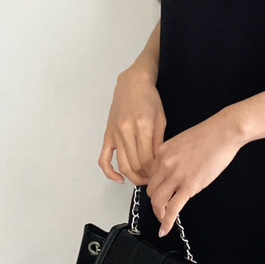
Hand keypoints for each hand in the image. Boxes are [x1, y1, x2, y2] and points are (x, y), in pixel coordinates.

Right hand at [98, 66, 165, 185]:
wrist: (132, 83)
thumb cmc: (150, 99)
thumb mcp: (161, 118)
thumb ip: (159, 141)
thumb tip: (159, 163)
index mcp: (142, 126)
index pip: (148, 159)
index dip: (154, 171)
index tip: (161, 174)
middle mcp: (126, 131)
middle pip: (135, 164)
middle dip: (145, 176)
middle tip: (154, 179)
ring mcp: (115, 134)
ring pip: (122, 164)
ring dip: (132, 177)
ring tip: (142, 180)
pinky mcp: (107, 135)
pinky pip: (104, 159)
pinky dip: (110, 173)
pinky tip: (119, 179)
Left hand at [144, 110, 242, 236]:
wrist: (223, 132)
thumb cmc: (209, 134)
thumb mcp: (182, 142)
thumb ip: (173, 156)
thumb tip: (172, 171)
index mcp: (162, 152)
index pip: (151, 175)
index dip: (156, 186)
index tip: (159, 193)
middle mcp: (165, 164)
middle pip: (151, 190)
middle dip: (156, 201)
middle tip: (161, 207)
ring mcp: (176, 176)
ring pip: (158, 201)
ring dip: (159, 213)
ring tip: (163, 219)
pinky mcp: (189, 186)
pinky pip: (173, 208)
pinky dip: (167, 222)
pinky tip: (165, 230)